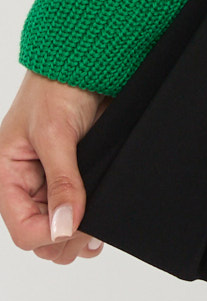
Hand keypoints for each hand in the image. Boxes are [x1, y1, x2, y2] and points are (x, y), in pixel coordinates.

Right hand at [0, 69, 110, 263]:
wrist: (82, 60)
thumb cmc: (56, 86)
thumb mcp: (54, 133)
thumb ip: (61, 180)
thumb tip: (65, 225)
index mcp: (8, 177)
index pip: (24, 230)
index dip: (51, 235)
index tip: (79, 228)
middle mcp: (27, 185)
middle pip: (41, 235)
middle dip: (65, 240)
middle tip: (94, 235)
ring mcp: (50, 181)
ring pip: (59, 227)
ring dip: (78, 235)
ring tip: (100, 233)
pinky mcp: (74, 174)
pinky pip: (76, 208)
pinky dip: (89, 219)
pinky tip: (103, 222)